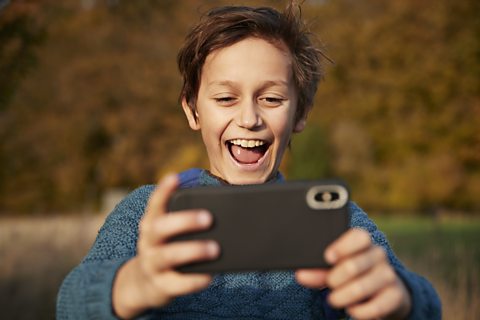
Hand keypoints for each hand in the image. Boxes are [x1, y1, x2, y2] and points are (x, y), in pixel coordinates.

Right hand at [112, 174, 219, 318]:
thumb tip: (225, 208)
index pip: (154, 204)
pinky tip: (209, 276)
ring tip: (215, 248)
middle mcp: (149, 242)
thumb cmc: (167, 249)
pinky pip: (177, 284)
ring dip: (193, 250)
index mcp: (152, 224)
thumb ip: (185, 219)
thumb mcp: (168, 233)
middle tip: (208, 218)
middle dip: (184, 221)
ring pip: (168, 256)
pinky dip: (194, 280)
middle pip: (160, 227)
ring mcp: (153, 264)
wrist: (144, 284)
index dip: (163, 191)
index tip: (174, 177)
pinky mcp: (161, 286)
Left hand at [296, 229, 411, 319]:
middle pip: (353, 265)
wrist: (384, 293)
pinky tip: (352, 309)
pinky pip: (375, 307)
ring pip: (361, 287)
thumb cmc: (352, 275)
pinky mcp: (395, 295)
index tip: (328, 257)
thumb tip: (301, 275)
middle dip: (334, 279)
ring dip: (342, 297)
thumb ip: (318, 271)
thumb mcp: (335, 269)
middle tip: (330, 284)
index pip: (359, 237)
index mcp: (363, 242)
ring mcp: (389, 274)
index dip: (342, 247)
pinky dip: (358, 311)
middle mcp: (378, 254)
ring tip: (334, 299)